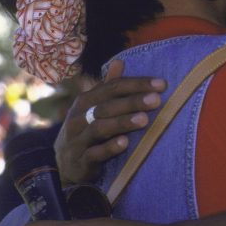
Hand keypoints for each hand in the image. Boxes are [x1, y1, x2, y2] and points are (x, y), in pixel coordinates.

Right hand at [54, 60, 164, 183]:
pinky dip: (109, 148)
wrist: (64, 165)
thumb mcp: (93, 108)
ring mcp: (78, 139)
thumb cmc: (86, 130)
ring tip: (144, 120)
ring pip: (99, 128)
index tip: (161, 84)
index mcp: (85, 101)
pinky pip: (94, 153)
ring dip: (122, 122)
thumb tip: (119, 61)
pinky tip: (125, 143)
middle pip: (107, 106)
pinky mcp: (80, 161)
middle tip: (156, 100)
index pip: (113, 87)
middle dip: (132, 101)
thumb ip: (108, 87)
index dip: (137, 84)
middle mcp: (79, 117)